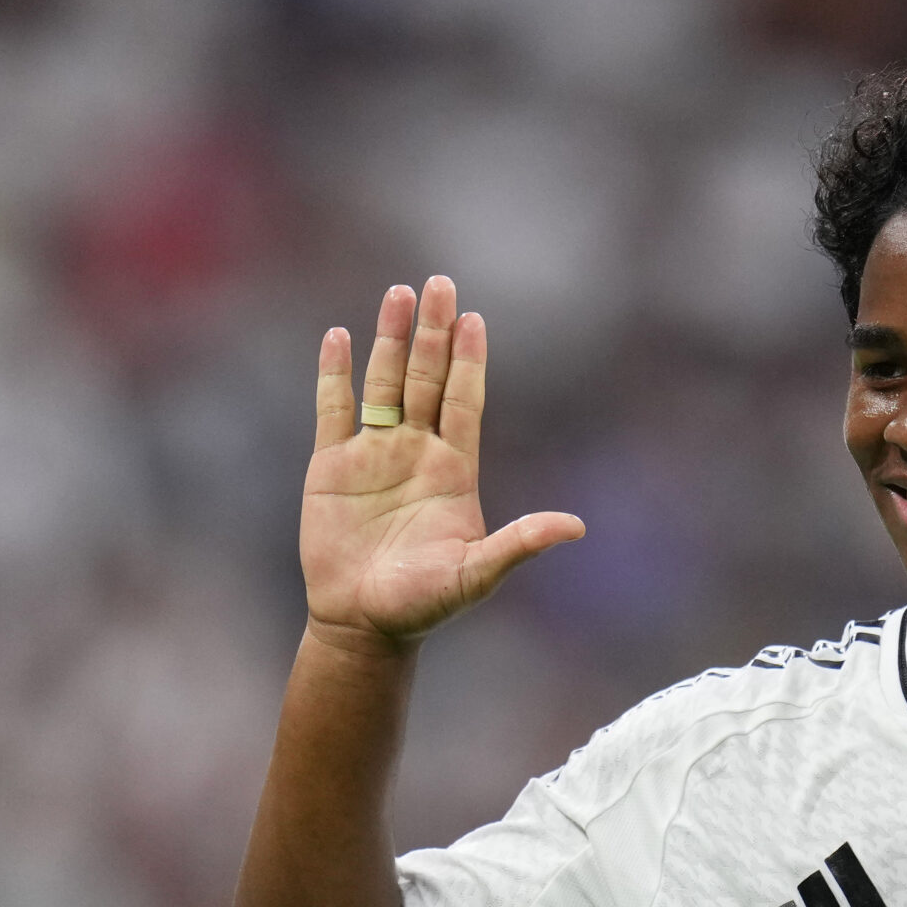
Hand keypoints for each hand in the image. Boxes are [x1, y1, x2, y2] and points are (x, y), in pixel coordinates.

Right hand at [300, 276, 582, 653]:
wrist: (364, 623)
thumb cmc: (425, 603)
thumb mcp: (478, 573)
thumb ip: (521, 544)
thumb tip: (576, 527)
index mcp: (454, 469)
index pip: (464, 401)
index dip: (470, 361)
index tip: (476, 320)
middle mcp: (416, 451)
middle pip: (427, 378)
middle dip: (434, 333)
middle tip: (441, 283)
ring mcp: (373, 454)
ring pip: (383, 383)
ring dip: (389, 340)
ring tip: (398, 294)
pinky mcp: (330, 466)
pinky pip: (334, 409)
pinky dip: (334, 374)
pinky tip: (339, 336)